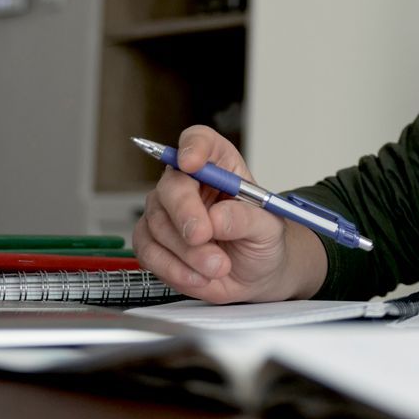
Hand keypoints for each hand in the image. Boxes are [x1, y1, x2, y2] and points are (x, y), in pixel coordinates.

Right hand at [131, 125, 323, 302]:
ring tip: (218, 266)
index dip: (193, 147)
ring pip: (158, 223)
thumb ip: (246, 218)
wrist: (257, 274)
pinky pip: (149, 252)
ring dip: (187, 251)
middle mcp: (189, 185)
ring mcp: (167, 213)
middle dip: (184, 211)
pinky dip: (174, 268)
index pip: (200, 141)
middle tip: (202, 235)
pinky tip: (200, 277)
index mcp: (221, 167)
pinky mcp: (154, 243)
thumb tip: (216, 217)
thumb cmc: (262, 241)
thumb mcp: (269, 228)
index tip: (192, 163)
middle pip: (172, 184)